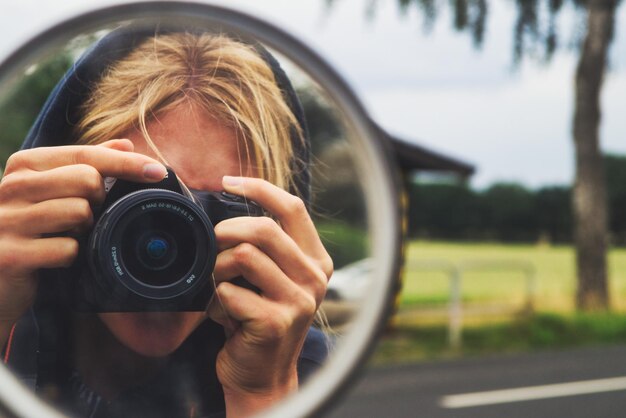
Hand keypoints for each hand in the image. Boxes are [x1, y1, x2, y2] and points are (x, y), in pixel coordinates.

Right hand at [0, 140, 166, 344]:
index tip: (159, 171)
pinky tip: (54, 258)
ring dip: (85, 230)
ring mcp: (8, 220)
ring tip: (65, 235)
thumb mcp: (53, 191)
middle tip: (86, 216)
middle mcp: (11, 186)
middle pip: (88, 180)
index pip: (86, 154)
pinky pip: (68, 249)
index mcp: (25, 164)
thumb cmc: (30, 229)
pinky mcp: (11, 255)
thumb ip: (86, 165)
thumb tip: (126, 143)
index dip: (127, 163)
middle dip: (99, 200)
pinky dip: (71, 256)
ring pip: (80, 213)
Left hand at [207, 176, 332, 416]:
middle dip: (225, 232)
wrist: (261, 375)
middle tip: (211, 245)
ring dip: (218, 268)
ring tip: (217, 285)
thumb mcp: (272, 278)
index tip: (226, 182)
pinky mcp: (276, 321)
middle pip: (264, 228)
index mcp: (316, 260)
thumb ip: (266, 247)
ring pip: (244, 255)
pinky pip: (230, 291)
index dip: (258, 188)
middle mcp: (314, 278)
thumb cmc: (259, 318)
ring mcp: (299, 300)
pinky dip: (215, 300)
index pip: (293, 207)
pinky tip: (220, 315)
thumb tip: (228, 206)